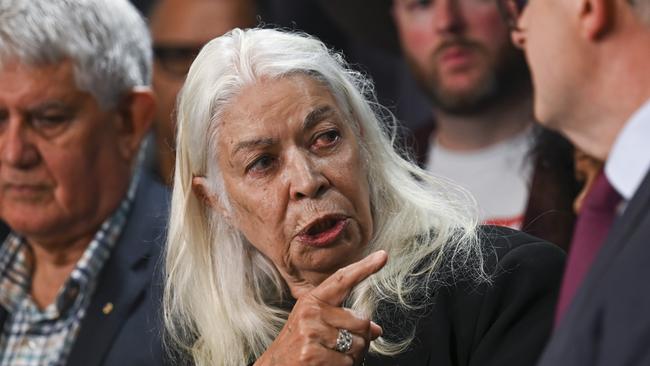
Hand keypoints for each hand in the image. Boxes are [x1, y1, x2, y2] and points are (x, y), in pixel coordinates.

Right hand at [255, 250, 387, 365]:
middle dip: (361, 339)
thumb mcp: (317, 326)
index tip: (382, 256)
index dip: (364, 267)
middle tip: (343, 347)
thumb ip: (345, 321)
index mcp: (313, 300)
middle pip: (362, 321)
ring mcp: (311, 333)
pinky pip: (347, 362)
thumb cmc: (298, 346)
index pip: (342, 279)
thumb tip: (376, 329)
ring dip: (353, 356)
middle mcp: (310, 312)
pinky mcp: (312, 354)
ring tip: (332, 357)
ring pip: (358, 344)